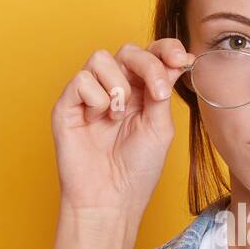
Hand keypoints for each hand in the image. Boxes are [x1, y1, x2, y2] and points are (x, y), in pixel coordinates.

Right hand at [50, 39, 193, 224]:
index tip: (181, 60)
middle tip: (156, 93)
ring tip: (118, 117)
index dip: (166, 49)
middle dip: (147, 65)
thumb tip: (176, 59)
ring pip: (101, 58)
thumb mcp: (160, 126)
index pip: (151, 55)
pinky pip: (81, 79)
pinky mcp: (68, 105)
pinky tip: (98, 121)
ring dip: (118, 86)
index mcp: (141, 92)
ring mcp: (90, 95)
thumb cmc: (136, 170)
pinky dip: (96, 99)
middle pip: (128, 50)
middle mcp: (115, 89)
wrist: (111, 199)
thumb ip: (163, 90)